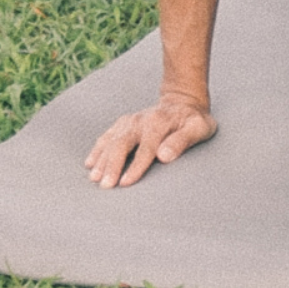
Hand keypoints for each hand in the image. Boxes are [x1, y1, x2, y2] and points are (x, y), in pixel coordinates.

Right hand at [84, 97, 217, 188]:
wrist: (182, 102)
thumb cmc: (193, 121)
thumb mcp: (199, 128)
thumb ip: (182, 141)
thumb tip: (163, 157)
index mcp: (159, 124)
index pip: (145, 149)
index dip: (135, 167)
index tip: (125, 183)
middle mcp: (140, 121)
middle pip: (122, 144)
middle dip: (112, 166)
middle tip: (104, 185)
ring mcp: (129, 121)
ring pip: (111, 141)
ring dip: (101, 160)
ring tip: (94, 178)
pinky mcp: (123, 123)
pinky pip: (106, 136)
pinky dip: (97, 150)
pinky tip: (90, 163)